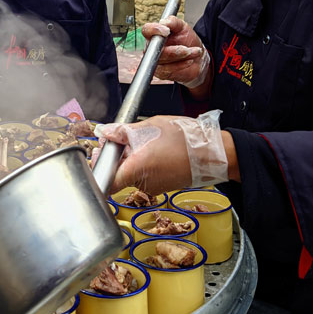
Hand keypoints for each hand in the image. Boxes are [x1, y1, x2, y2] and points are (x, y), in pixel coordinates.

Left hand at [96, 110, 228, 193]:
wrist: (214, 153)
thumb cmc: (185, 138)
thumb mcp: (150, 126)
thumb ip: (122, 131)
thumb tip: (104, 132)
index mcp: (137, 168)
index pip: (106, 181)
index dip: (98, 168)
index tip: (98, 156)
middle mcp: (144, 183)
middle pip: (118, 174)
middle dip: (117, 157)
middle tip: (122, 139)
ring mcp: (154, 187)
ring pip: (132, 174)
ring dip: (132, 159)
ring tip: (145, 142)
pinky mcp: (163, 186)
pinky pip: (146, 176)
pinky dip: (145, 164)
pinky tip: (156, 150)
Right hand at [142, 16, 211, 93]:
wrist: (197, 59)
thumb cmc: (188, 42)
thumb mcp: (184, 28)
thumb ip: (173, 22)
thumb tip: (164, 21)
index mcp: (156, 35)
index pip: (147, 30)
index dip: (154, 30)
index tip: (167, 31)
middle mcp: (152, 48)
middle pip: (155, 49)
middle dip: (174, 50)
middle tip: (187, 48)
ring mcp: (155, 60)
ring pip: (163, 59)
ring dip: (181, 56)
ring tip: (193, 52)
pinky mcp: (160, 72)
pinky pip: (168, 70)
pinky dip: (181, 65)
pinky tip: (189, 61)